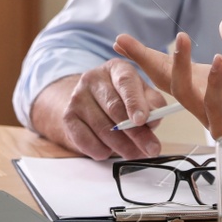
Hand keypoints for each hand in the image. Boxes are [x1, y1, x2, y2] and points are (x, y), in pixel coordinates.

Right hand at [28, 60, 168, 159]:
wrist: (90, 103)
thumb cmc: (123, 98)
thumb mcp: (142, 94)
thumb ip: (153, 104)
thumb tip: (154, 119)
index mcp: (116, 68)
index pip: (125, 82)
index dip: (134, 102)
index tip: (142, 120)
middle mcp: (93, 78)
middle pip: (114, 108)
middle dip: (136, 133)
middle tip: (151, 149)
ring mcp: (77, 97)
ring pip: (102, 128)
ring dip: (122, 146)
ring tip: (136, 154)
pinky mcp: (68, 117)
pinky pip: (86, 140)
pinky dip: (102, 150)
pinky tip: (111, 150)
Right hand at [113, 16, 221, 147]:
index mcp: (209, 86)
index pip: (171, 70)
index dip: (147, 55)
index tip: (122, 39)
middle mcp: (206, 102)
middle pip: (166, 81)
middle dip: (144, 61)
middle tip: (123, 40)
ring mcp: (215, 117)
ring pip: (184, 92)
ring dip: (179, 65)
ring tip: (181, 38)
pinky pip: (215, 105)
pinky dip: (215, 82)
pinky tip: (220, 60)